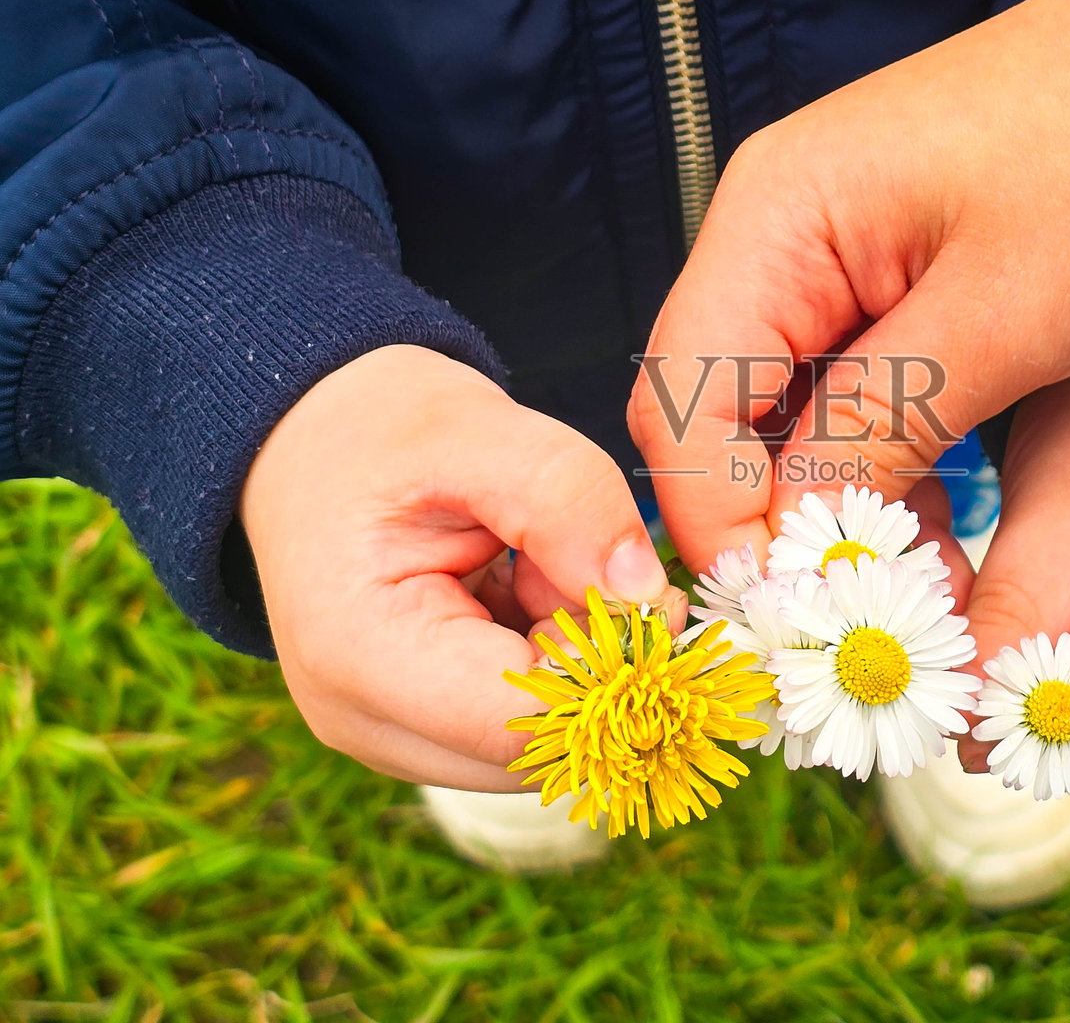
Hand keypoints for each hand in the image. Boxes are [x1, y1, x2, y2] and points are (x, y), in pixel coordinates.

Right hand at [239, 345, 669, 789]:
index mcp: (361, 653)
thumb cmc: (383, 433)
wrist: (314, 445)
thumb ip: (568, 499)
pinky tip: (526, 592)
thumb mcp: (478, 429)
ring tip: (537, 567)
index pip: (526, 721)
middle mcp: (366, 723)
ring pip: (548, 744)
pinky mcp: (425, 736)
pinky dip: (555, 662)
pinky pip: (528, 725)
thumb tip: (647, 598)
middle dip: (599, 663)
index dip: (611, 671)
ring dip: (578, 660)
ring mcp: (393, 741)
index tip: (647, 596)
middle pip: (545, 748)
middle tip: (585, 560)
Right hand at [631, 0, 1069, 569]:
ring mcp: (830, 253)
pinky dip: (874, 466)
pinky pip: (843, 392)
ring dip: (830, 506)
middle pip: (714, 413)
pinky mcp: (887, 277)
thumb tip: (793, 539)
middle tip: (845, 622)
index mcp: (775, 218)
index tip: (788, 615)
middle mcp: (776, 232)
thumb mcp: (1002, 319)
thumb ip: (876, 429)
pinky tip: (927, 529)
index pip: (680, 404)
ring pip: (781, 414)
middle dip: (770, 525)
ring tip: (905, 595)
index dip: (719, 525)